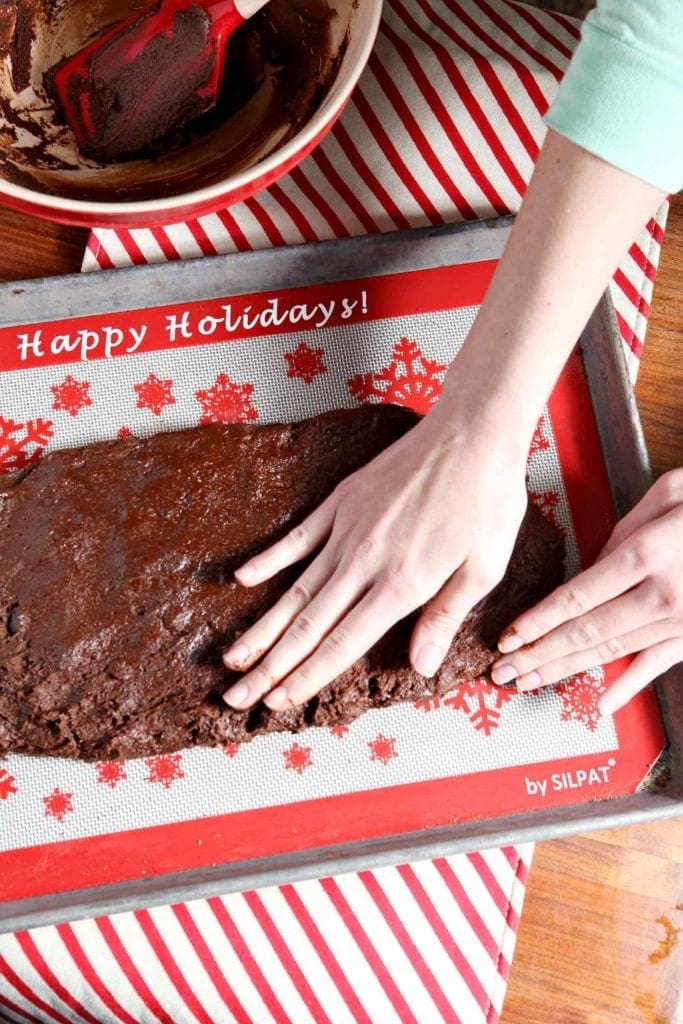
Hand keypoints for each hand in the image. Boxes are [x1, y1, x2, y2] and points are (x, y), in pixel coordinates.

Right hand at [222, 406, 528, 710]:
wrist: (472, 432)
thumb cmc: (488, 501)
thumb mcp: (484, 567)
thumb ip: (445, 617)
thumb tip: (420, 667)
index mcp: (402, 584)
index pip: (343, 644)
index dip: (308, 677)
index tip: (278, 703)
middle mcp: (365, 562)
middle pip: (308, 626)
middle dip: (269, 668)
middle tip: (236, 697)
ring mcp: (347, 529)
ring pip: (295, 589)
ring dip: (261, 628)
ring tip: (232, 657)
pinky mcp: (341, 502)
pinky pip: (298, 537)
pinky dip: (268, 559)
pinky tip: (243, 580)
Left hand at [491, 468, 682, 715]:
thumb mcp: (671, 492)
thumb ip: (626, 529)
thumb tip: (594, 563)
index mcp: (648, 555)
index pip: (578, 596)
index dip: (538, 621)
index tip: (507, 637)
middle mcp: (663, 595)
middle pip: (586, 633)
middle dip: (538, 655)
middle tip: (502, 673)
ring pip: (613, 653)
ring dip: (566, 671)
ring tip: (529, 683)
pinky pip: (658, 666)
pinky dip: (629, 686)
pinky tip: (602, 703)